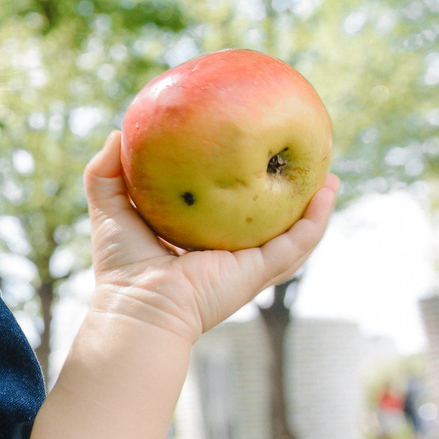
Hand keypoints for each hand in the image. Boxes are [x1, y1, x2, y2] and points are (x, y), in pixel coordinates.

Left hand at [78, 130, 338, 342]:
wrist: (138, 305)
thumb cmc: (121, 266)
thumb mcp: (110, 208)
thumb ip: (106, 172)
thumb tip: (118, 133)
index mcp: (199, 241)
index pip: (227, 209)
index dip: (242, 184)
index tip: (252, 151)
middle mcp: (228, 254)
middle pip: (267, 220)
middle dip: (288, 194)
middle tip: (302, 159)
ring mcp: (248, 264)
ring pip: (294, 234)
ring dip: (316, 207)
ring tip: (331, 175)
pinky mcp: (259, 272)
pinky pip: (297, 244)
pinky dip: (317, 221)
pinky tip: (328, 193)